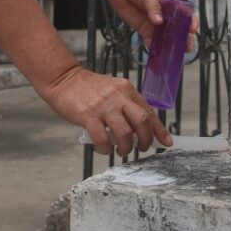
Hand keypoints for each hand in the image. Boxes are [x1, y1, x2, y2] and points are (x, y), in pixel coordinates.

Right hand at [43, 65, 173, 155]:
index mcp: (127, 89)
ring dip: (126, 147)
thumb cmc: (87, 89)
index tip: (166, 142)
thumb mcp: (112, 91)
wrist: (63, 79)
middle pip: (142, 121)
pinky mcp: (88, 115)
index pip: (148, 111)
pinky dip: (105, 148)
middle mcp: (118, 96)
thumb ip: (125, 106)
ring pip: (125, 133)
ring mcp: (103, 106)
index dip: (159, 129)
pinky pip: (102, 138)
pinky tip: (104, 148)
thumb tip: (138, 131)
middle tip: (141, 148)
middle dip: (145, 140)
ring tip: (121, 150)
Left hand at [107, 0, 197, 49]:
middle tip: (187, 47)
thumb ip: (154, 7)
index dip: (190, 21)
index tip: (192, 29)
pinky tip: (158, 54)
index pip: (185, 13)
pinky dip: (154, 48)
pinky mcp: (144, 29)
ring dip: (171, 46)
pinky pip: (151, 41)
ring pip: (166, 37)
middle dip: (184, 39)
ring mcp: (155, 23)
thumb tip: (158, 21)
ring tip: (174, 54)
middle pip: (178, 29)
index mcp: (171, 3)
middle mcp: (165, 15)